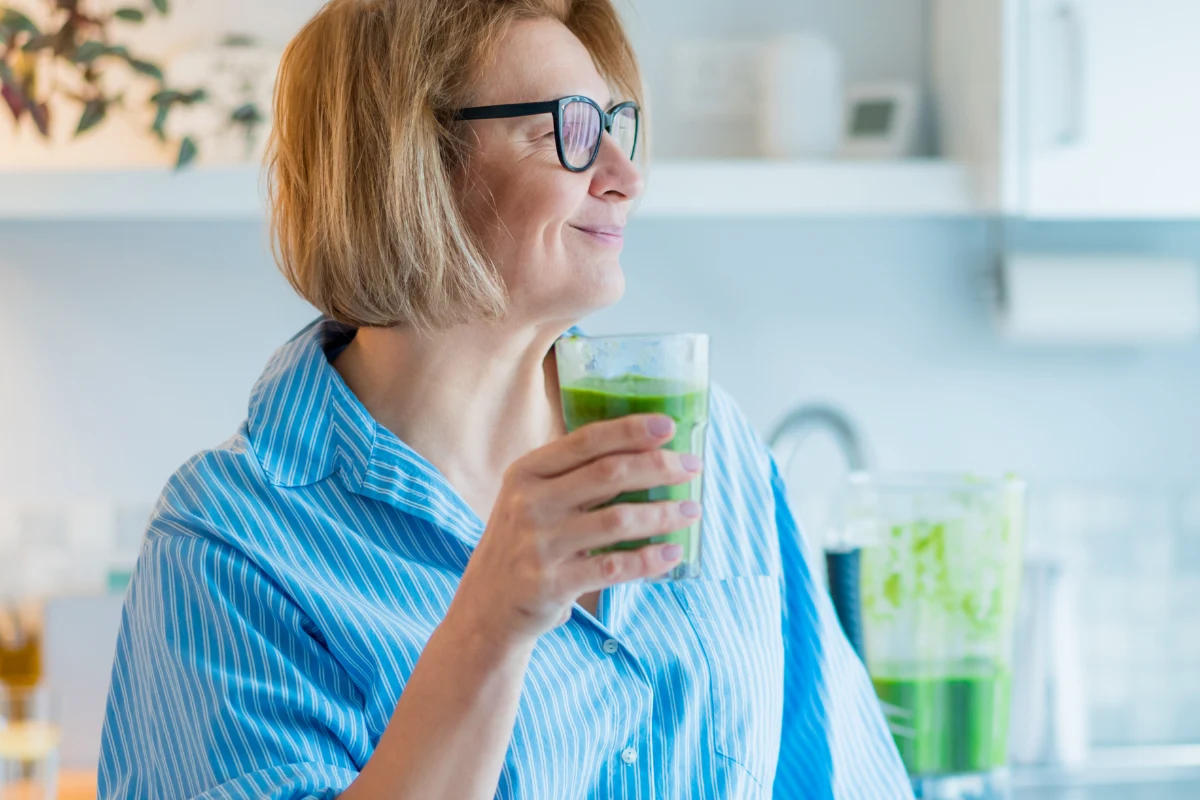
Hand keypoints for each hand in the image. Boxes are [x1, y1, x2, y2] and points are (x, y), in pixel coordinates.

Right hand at [451, 414, 702, 645]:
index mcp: (526, 473)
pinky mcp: (551, 584)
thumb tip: (644, 452)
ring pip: (617, 520)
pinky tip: (672, 553)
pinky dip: (649, 560)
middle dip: (657, 467)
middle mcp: (529, 504)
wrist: (486, 607)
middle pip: (607, 474)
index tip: (669, 426)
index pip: (585, 441)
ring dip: (662, 514)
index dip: (630, 431)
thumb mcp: (532, 500)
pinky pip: (613, 567)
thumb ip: (573, 476)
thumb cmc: (523, 543)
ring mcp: (539, 545)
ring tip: (691, 511)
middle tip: (692, 467)